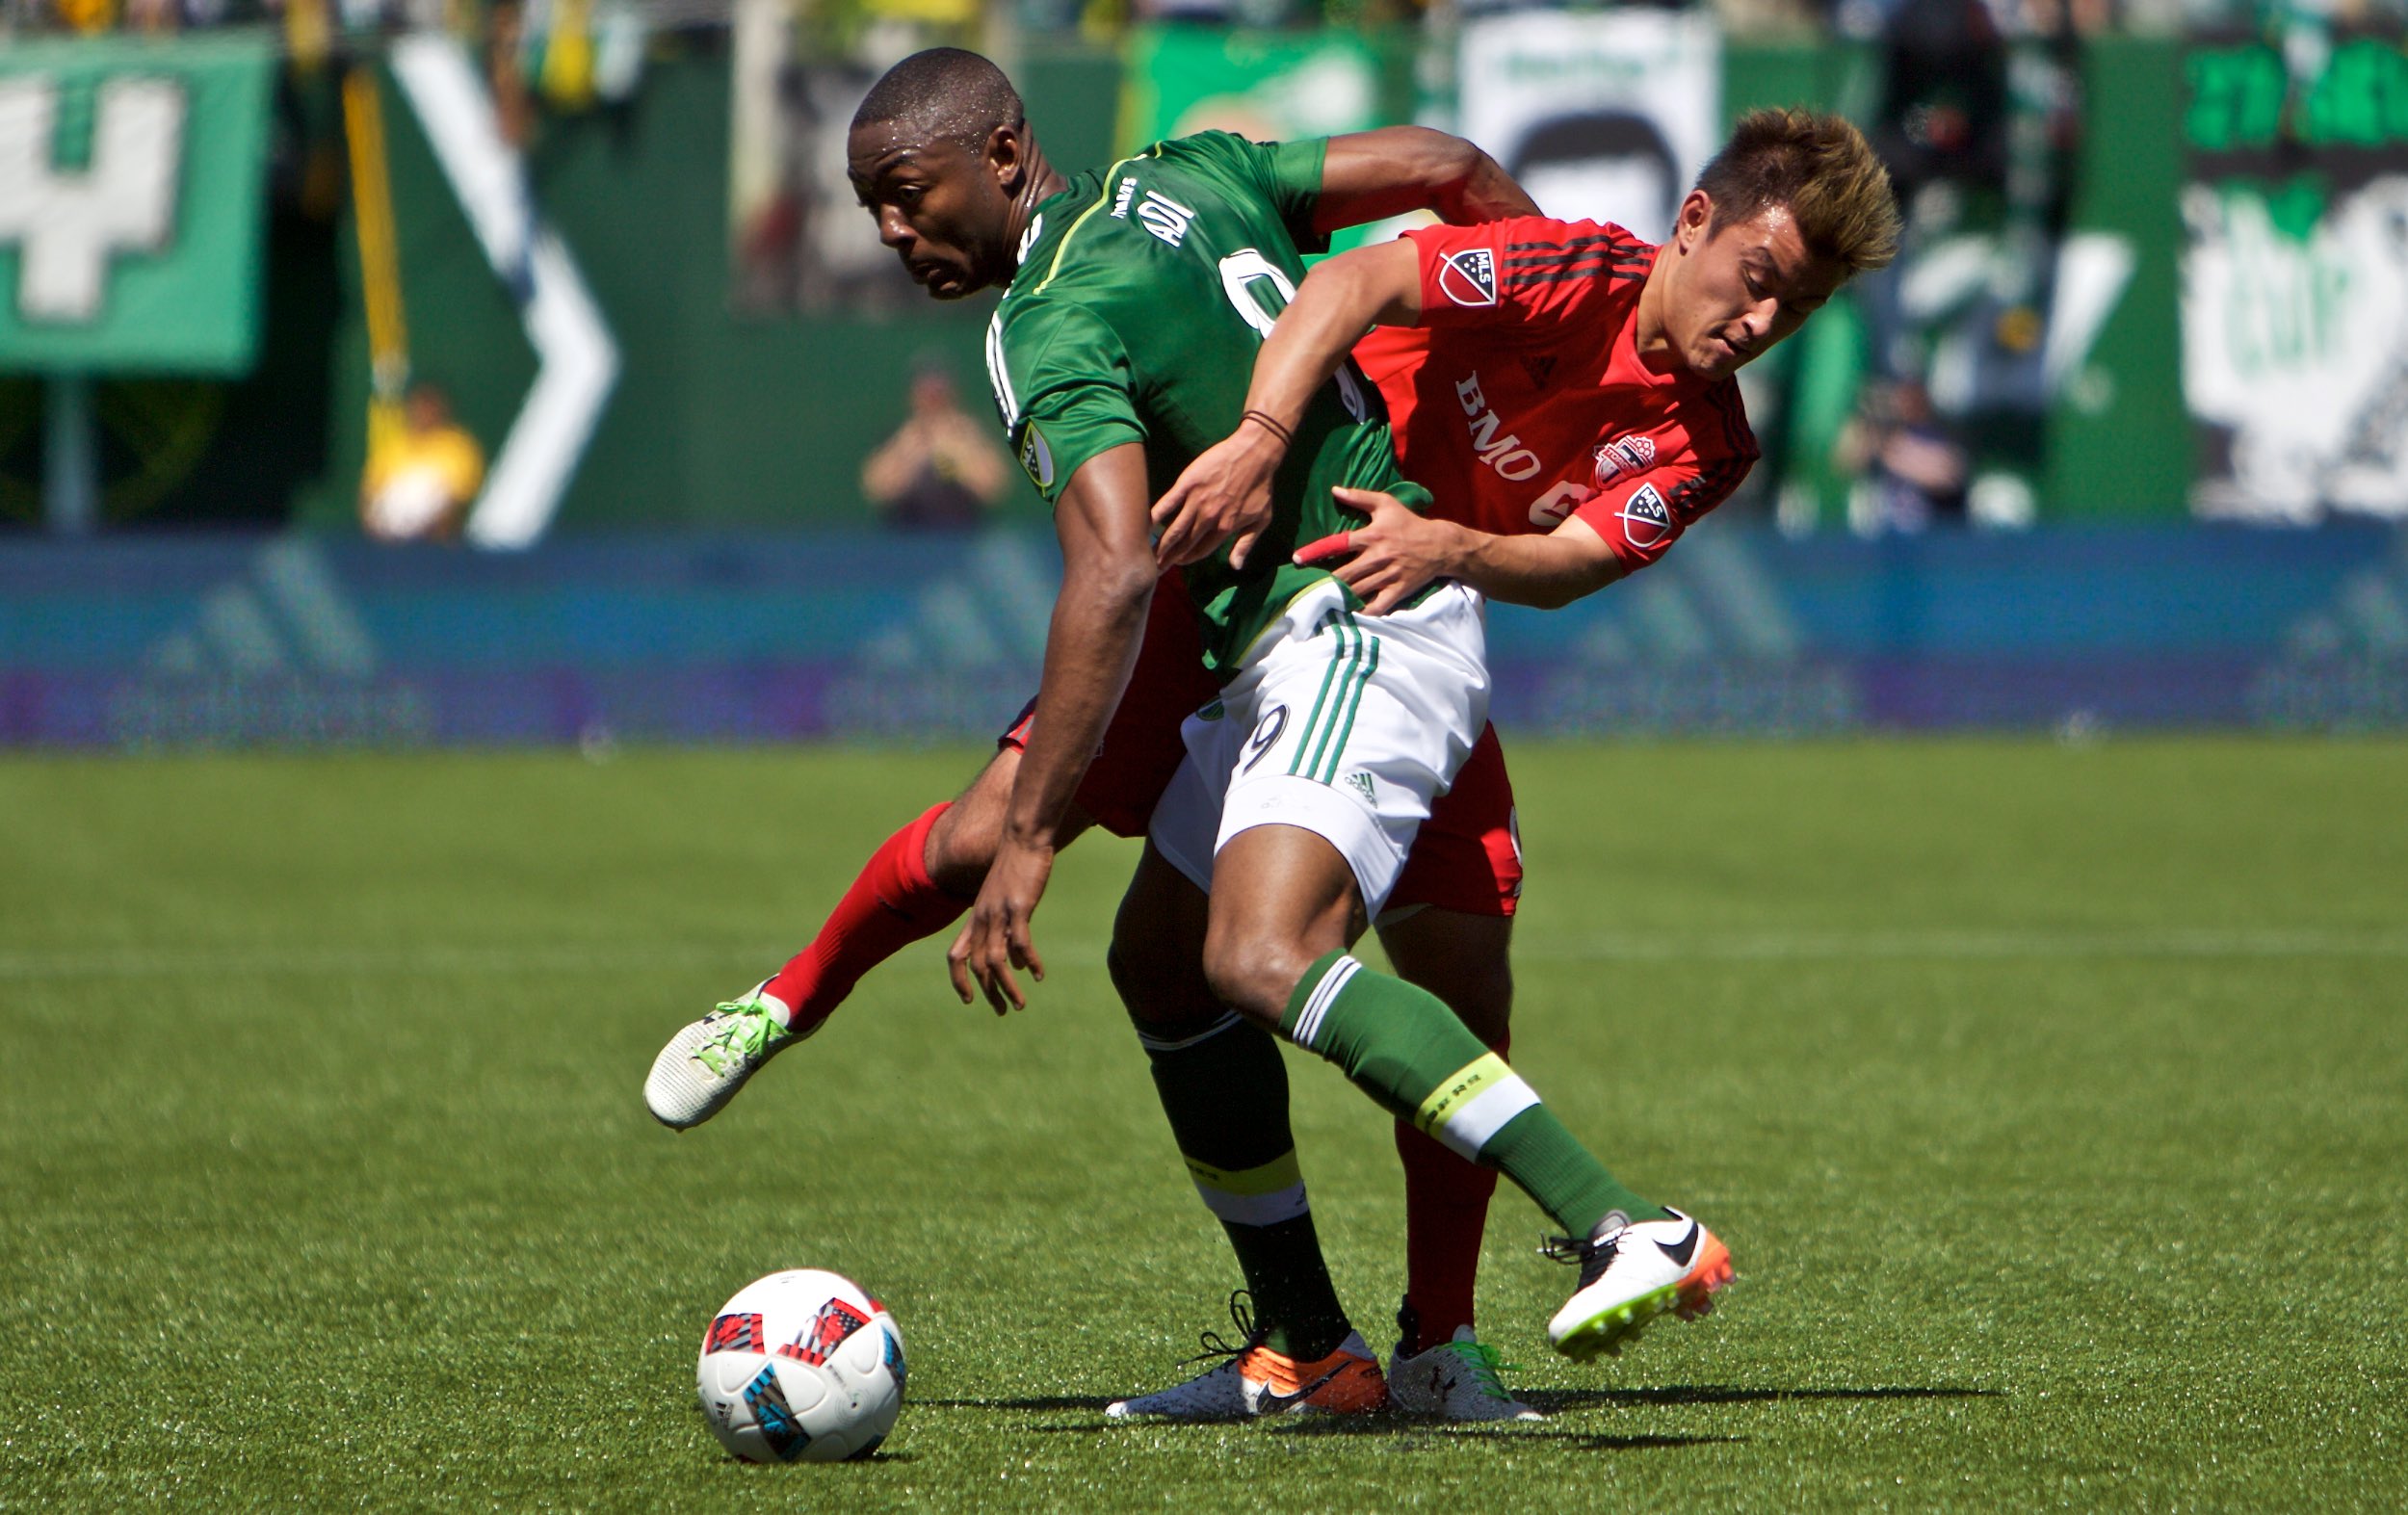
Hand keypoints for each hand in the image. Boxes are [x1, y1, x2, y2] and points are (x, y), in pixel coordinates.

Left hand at [946, 837, 1054, 1014]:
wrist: (1023, 837)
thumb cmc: (1016, 866)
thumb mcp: (1006, 900)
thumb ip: (1006, 929)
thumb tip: (1017, 962)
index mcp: (976, 917)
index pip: (955, 955)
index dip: (958, 980)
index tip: (969, 1000)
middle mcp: (982, 918)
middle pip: (975, 965)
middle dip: (987, 992)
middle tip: (1004, 1010)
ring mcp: (999, 913)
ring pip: (995, 960)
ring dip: (1006, 986)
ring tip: (1021, 1004)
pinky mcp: (1019, 907)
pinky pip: (1020, 944)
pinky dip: (1029, 962)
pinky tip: (1039, 974)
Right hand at [1150, 426, 1283, 569]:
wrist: (1255, 454)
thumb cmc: (1261, 487)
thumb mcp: (1261, 519)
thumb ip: (1246, 544)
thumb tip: (1236, 566)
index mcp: (1225, 528)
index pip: (1201, 550)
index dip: (1187, 559)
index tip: (1177, 564)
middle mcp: (1209, 518)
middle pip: (1184, 544)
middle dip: (1169, 559)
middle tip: (1156, 567)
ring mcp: (1196, 501)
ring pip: (1175, 529)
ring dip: (1161, 544)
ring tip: (1149, 554)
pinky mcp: (1187, 484)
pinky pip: (1167, 503)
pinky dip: (1155, 516)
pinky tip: (1146, 526)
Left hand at [1295, 487, 1462, 614]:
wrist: (1440, 545)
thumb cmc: (1409, 523)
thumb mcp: (1386, 503)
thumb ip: (1359, 497)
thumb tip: (1335, 490)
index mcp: (1371, 536)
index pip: (1338, 543)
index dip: (1316, 552)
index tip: (1297, 559)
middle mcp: (1378, 557)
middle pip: (1345, 574)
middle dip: (1326, 582)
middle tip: (1310, 587)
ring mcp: (1388, 576)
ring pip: (1358, 591)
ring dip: (1341, 597)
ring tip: (1324, 600)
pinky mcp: (1398, 590)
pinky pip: (1378, 606)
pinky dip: (1363, 612)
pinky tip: (1351, 613)